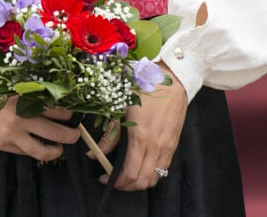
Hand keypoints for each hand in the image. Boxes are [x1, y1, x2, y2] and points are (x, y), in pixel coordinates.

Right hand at [0, 90, 79, 161]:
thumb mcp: (12, 83)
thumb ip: (30, 90)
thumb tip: (53, 97)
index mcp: (25, 98)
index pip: (56, 108)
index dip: (68, 112)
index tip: (75, 113)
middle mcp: (22, 117)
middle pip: (55, 131)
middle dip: (70, 135)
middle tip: (76, 134)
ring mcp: (13, 133)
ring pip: (42, 150)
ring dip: (56, 150)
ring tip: (61, 149)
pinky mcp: (4, 145)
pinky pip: (25, 153)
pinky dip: (36, 152)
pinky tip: (40, 148)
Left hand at [92, 62, 186, 189]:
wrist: (172, 80)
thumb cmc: (144, 89)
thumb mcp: (121, 108)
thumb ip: (109, 135)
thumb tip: (93, 153)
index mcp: (140, 137)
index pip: (130, 173)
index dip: (116, 181)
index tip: (104, 178)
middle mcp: (156, 146)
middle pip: (142, 181)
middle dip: (126, 186)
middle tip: (114, 180)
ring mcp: (167, 147)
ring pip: (154, 178)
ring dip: (140, 182)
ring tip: (127, 175)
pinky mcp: (174, 145)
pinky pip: (163, 169)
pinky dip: (152, 174)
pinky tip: (141, 165)